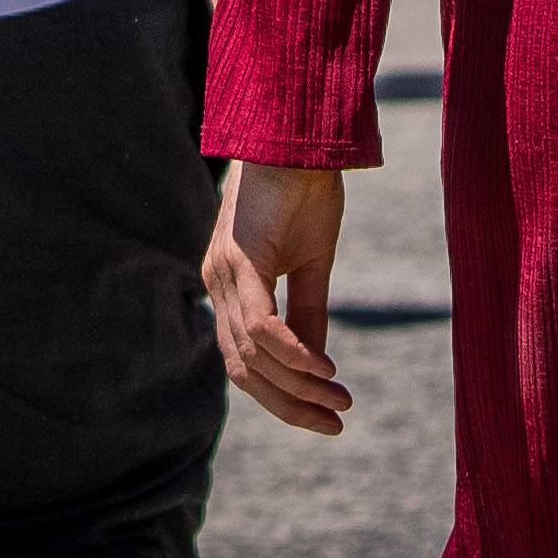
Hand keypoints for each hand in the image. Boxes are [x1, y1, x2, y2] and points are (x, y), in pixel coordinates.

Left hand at [202, 163, 350, 432]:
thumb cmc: (305, 189)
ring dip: (298, 385)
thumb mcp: (313, 263)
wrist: (300, 135)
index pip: (244, 364)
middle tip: (335, 422)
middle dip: (290, 405)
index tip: (326, 417)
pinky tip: (324, 368)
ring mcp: (224, 273)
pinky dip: (293, 353)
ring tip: (339, 397)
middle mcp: (217, 284)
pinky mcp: (241, 258)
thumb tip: (315, 365)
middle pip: (244, 371)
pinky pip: (262, 324)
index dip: (282, 398)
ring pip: (252, 355)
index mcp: (229, 287)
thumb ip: (308, 313)